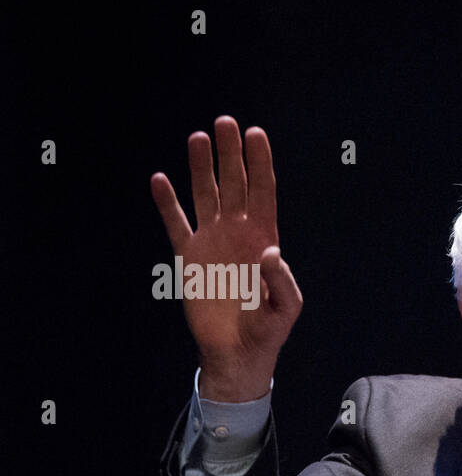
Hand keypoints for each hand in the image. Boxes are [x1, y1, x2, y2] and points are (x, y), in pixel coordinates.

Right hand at [151, 115, 301, 401]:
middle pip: (234, 184)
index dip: (259, 163)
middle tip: (225, 122)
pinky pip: (176, 223)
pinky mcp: (190, 256)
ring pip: (205, 195)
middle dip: (230, 154)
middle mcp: (238, 232)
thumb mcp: (287, 308)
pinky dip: (168, 203)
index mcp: (265, 238)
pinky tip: (161, 180)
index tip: (255, 134)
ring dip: (201, 167)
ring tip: (199, 137)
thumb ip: (283, 280)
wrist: (237, 352)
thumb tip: (271, 252)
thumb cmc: (268, 329)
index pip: (263, 192)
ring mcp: (213, 241)